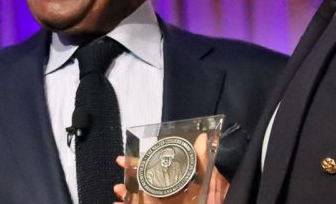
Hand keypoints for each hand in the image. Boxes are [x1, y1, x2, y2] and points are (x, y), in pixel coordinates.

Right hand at [114, 134, 228, 203]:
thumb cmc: (217, 201)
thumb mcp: (215, 184)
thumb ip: (206, 164)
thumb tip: (203, 137)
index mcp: (188, 186)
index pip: (164, 169)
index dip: (147, 160)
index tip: (132, 153)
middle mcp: (175, 197)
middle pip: (149, 184)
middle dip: (133, 175)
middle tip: (120, 165)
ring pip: (143, 200)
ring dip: (129, 194)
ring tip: (118, 189)